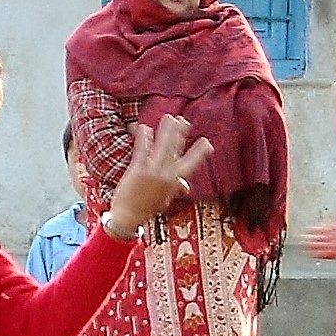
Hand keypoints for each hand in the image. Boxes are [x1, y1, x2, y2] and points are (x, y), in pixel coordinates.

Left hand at [101, 115, 205, 236]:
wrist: (128, 217)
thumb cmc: (146, 208)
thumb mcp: (165, 199)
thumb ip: (175, 188)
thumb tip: (185, 186)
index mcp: (174, 182)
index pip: (191, 164)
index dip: (200, 153)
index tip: (207, 143)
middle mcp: (166, 175)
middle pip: (176, 150)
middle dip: (180, 134)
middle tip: (184, 121)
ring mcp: (152, 171)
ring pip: (162, 147)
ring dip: (167, 131)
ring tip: (170, 118)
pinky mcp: (137, 170)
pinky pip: (142, 151)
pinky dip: (144, 139)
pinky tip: (145, 128)